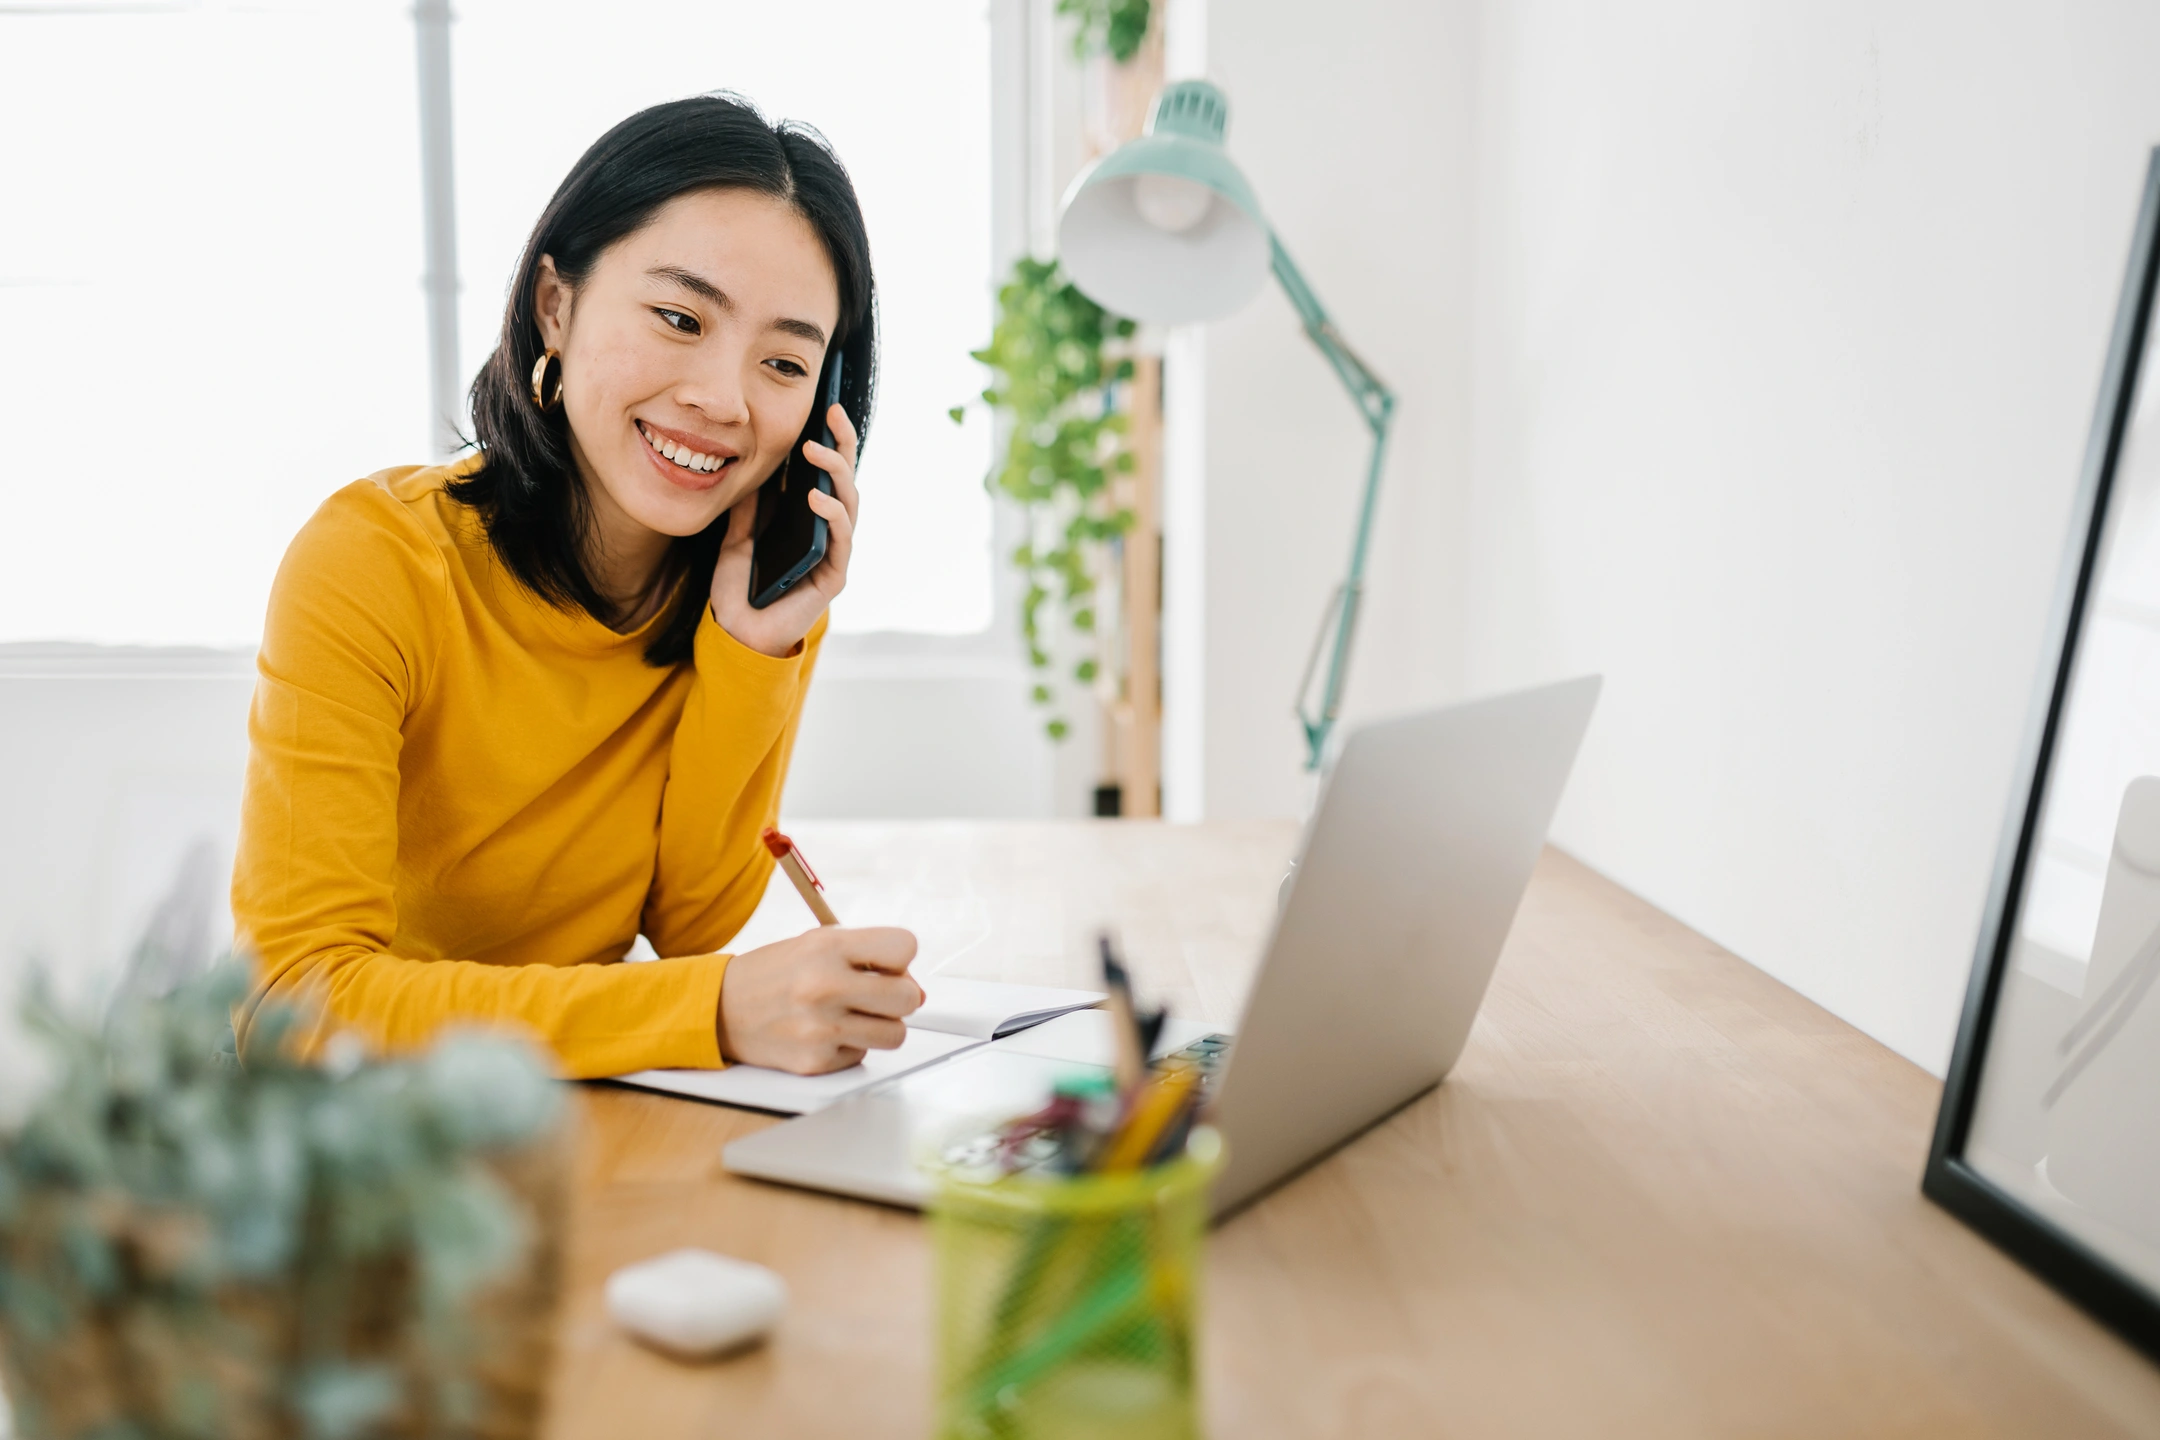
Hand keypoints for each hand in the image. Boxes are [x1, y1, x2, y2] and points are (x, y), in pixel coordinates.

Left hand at [709, 402, 858, 657]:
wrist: (736, 634)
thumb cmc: (740, 590)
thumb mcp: (735, 536)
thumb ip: (747, 507)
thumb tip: (754, 469)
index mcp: (808, 521)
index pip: (826, 473)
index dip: (830, 441)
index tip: (824, 408)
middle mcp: (827, 533)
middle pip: (846, 480)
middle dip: (843, 444)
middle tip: (833, 414)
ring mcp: (834, 553)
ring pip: (849, 504)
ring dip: (836, 474)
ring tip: (815, 452)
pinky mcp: (833, 575)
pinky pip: (841, 539)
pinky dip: (832, 514)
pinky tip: (816, 497)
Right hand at [715, 924, 919, 1073]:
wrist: (720, 1007)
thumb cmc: (777, 972)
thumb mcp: (818, 943)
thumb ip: (870, 957)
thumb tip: (918, 993)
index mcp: (828, 947)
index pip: (904, 948)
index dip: (900, 959)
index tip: (886, 964)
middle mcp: (824, 985)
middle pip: (908, 998)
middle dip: (900, 997)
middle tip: (876, 996)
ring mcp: (819, 1028)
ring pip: (895, 1034)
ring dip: (879, 1026)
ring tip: (851, 1014)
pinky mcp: (814, 1061)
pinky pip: (861, 1055)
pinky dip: (849, 1046)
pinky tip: (823, 1032)